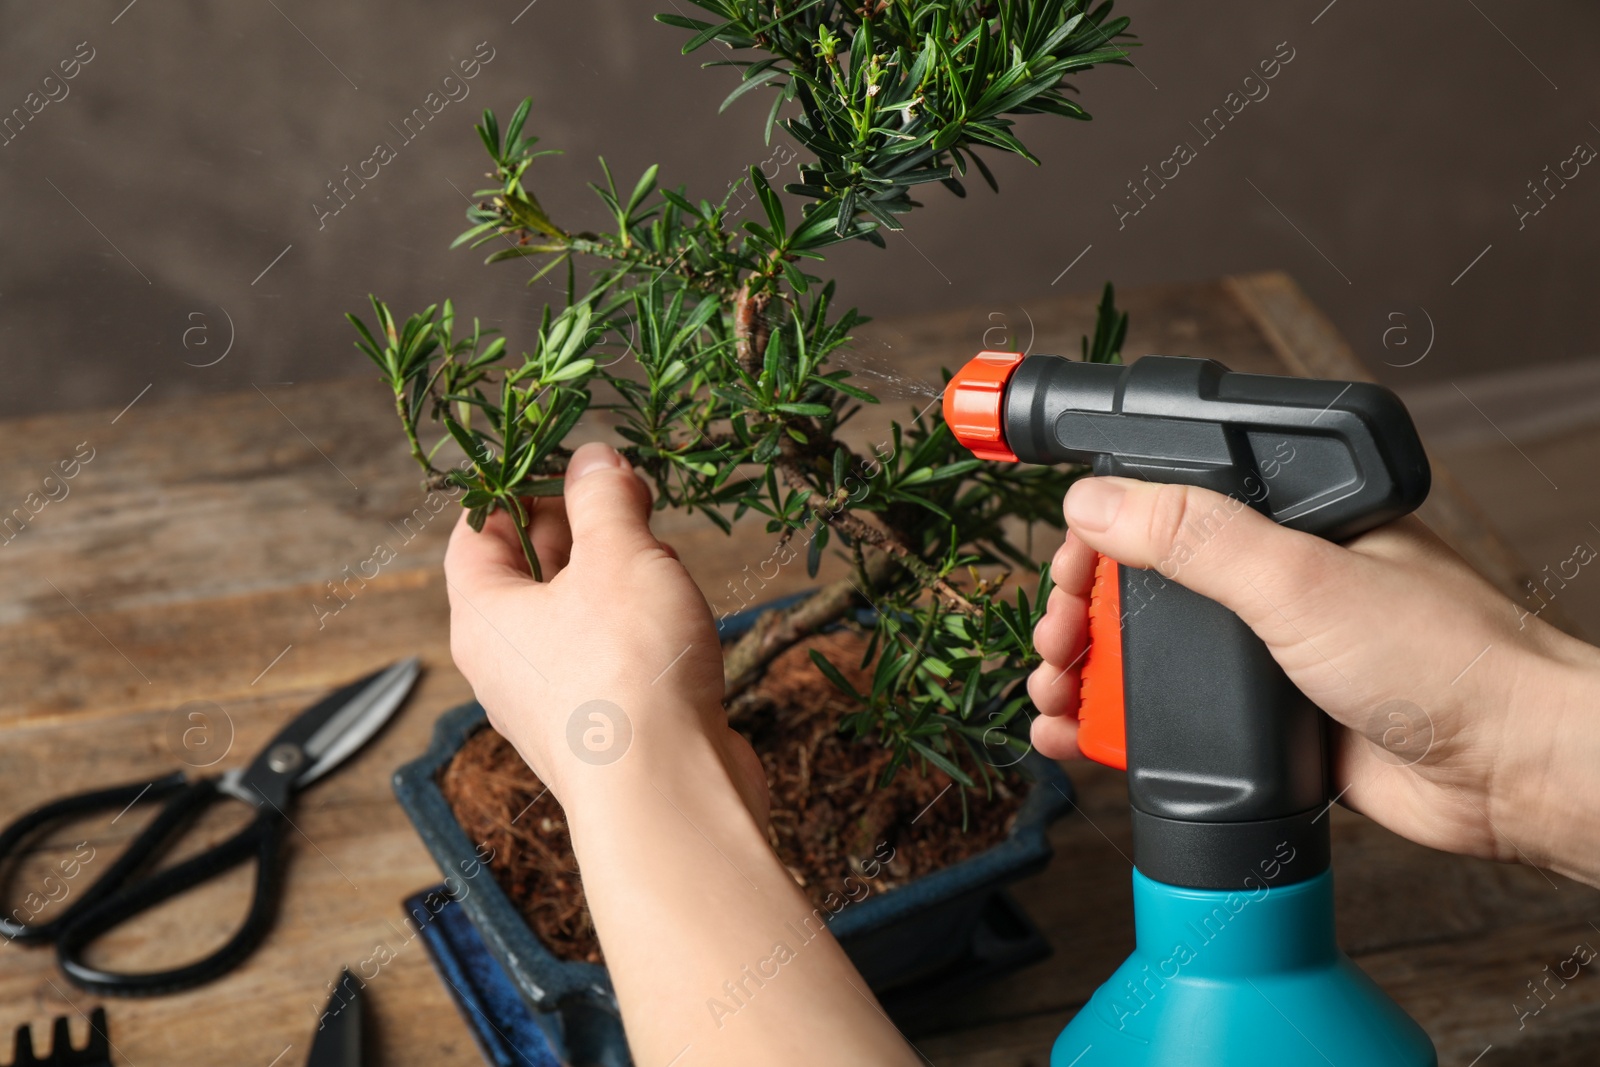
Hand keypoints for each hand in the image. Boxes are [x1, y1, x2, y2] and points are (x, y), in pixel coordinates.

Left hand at [444, 443, 917, 1065]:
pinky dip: (642, 630)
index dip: (520, 487)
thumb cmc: (629, 670)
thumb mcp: (619, 554)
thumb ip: (606, 500)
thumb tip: (594, 460)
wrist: (669, 795)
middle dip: (584, 529)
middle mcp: (504, 662)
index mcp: (483, 614)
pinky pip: (611, 659)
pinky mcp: (602, 733)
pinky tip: (682, 622)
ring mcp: (551, 703)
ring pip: (578, 615)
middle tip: (634, 501)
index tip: (573, 465)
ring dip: (622, 579)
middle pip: (530, 571)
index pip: (476, 529)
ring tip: (665, 564)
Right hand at [1027, 476, 1599, 886]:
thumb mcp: (1299, 579)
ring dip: (1086, 672)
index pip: (1165, 505)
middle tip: (1056, 640)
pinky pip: (1171, 717)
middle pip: (1139, 583)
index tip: (1062, 566)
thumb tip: (1096, 500)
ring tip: (1053, 693)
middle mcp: (1271, 579)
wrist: (1510, 773)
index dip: (1100, 532)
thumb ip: (1193, 536)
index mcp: (1284, 521)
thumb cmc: (1447, 659)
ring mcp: (1265, 652)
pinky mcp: (1265, 721)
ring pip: (1147, 654)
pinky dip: (1116, 728)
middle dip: (1078, 612)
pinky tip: (1078, 737)